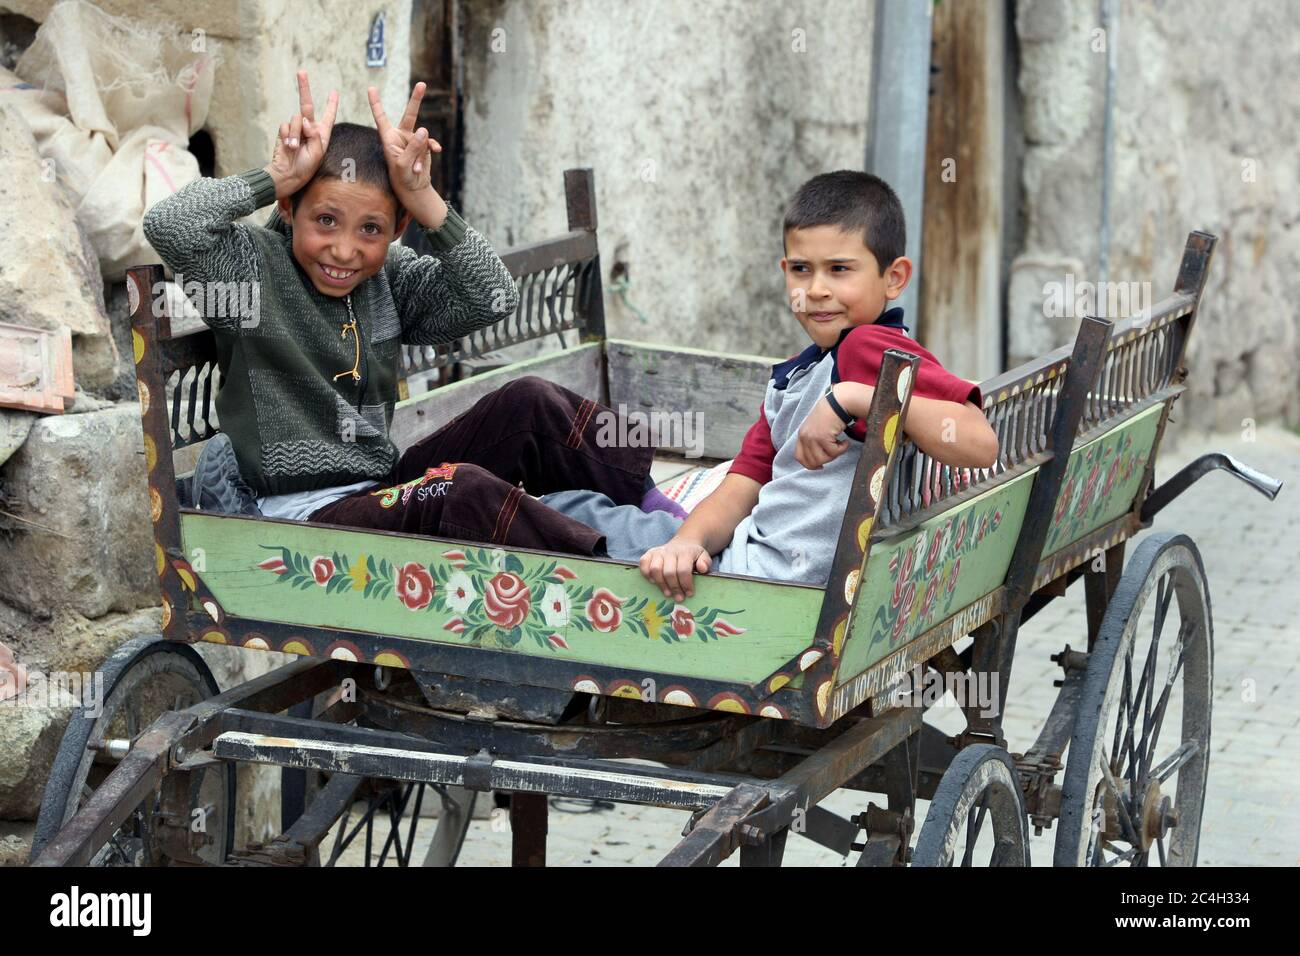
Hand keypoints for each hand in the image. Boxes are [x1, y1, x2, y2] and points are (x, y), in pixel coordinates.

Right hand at [265, 70, 337, 197]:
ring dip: (295, 133)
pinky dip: (287, 135)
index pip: (328, 116)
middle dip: (304, 87)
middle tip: (301, 71)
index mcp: (321, 134)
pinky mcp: (284, 131)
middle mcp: (308, 129)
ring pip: (296, 119)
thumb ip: (314, 135)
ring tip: (295, 148)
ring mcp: (295, 129)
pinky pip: (285, 125)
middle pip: (306, 105)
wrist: (287, 174)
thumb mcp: (317, 153)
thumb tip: (305, 119)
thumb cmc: (306, 167)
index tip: (334, 92)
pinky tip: (288, 146)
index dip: (331, 104)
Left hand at [368, 83, 445, 225]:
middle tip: (422, 84)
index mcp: (389, 138)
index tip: (371, 88)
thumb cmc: (402, 178)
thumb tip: (424, 129)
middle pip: (410, 114)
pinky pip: (431, 143)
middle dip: (416, 99)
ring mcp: (414, 140)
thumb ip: (413, 147)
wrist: (413, 188)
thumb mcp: (403, 164)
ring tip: (416, 168)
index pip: (381, 118)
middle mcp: (401, 136)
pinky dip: (432, 148)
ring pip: (423, 137)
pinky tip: (436, 152)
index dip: (376, 103)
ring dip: (422, 153)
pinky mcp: (424, 146)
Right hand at [640, 538, 711, 601]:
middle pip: (669, 572)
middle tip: (679, 598)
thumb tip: (702, 569)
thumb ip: (705, 562)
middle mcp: (671, 551)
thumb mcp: (704, 556)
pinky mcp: (650, 553)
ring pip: (655, 569)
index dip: (685, 584)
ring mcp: (659, 551)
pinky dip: (646, 573)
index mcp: (685, 552)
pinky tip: (653, 582)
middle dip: (674, 587)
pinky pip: (643, 562)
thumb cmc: (694, 555)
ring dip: (661, 584)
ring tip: (667, 593)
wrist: (684, 543)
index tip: (689, 594)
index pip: (683, 570)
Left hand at [795, 391, 852, 469]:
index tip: (820, 466)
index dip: (810, 465)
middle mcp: (805, 437)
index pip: (799, 457)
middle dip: (825, 460)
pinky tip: (845, 442)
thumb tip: (818, 462)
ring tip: (840, 444)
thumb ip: (812, 442)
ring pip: (823, 459)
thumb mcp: (815, 428)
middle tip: (835, 451)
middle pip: (812, 462)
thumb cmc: (830, 414)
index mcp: (801, 435)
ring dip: (834, 455)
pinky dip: (842, 449)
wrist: (838, 403)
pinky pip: (834, 452)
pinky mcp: (823, 437)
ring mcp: (813, 438)